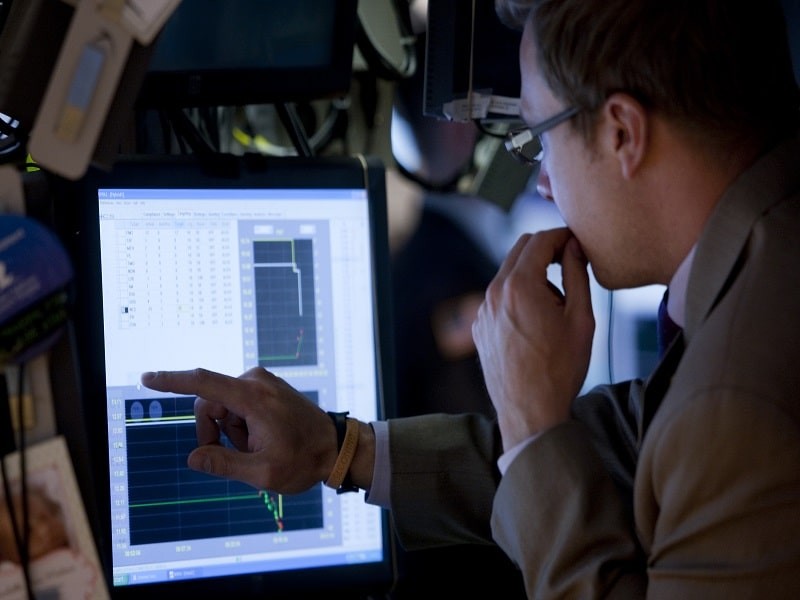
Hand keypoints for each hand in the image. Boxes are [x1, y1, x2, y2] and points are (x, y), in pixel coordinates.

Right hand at [140, 367, 337, 492]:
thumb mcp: (263, 473)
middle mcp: (256, 381)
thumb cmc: (304, 461)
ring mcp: (261, 381)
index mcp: (254, 398)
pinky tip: (261, 438)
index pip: (203, 384)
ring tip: (256, 447)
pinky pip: (236, 404)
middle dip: (212, 432)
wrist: (336, 447)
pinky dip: (240, 424)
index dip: (172, 381)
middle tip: (235, 456)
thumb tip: (194, 457)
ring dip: (229, 431)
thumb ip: (224, 464)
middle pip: (209, 403)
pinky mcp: (264, 386)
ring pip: (222, 406)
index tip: (148, 378)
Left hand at [472, 228, 594, 450]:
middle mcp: (494, 293)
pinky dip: (517, 296)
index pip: (539, 240)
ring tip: (557, 306)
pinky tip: (537, 323)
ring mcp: (482, 311)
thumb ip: (577, 275)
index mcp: (520, 286)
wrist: (530, 412)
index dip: (562, 235)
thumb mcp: (581, 319)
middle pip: (519, 250)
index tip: (578, 241)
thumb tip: (574, 247)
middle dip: (545, 250)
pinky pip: (498, 298)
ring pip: (508, 275)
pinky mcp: (478, 327)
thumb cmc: (561, 369)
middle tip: (570, 263)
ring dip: (532, 275)